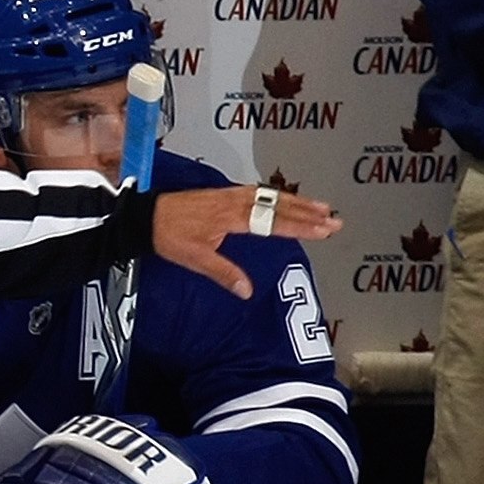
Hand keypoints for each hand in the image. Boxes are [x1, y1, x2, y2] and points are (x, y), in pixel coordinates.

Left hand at [151, 186, 340, 296]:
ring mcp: (232, 194)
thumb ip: (224, 273)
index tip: (325, 230)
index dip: (302, 226)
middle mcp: (237, 201)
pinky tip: (288, 200)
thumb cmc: (170, 237)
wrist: (148, 215)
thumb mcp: (195, 259)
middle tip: (335, 219)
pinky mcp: (226, 193)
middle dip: (310, 213)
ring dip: (299, 202)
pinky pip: (260, 192)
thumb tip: (248, 291)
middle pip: (280, 206)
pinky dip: (280, 196)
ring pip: (273, 196)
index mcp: (233, 217)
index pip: (275, 222)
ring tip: (322, 207)